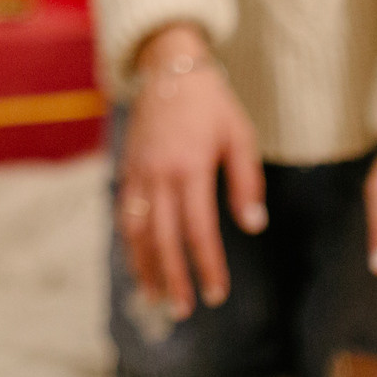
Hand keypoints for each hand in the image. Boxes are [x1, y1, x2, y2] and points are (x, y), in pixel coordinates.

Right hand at [115, 22, 266, 320]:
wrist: (169, 65)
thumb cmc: (212, 101)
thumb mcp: (240, 135)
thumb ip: (247, 181)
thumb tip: (253, 225)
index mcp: (190, 168)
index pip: (198, 230)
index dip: (207, 265)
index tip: (216, 294)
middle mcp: (158, 174)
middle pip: (161, 238)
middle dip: (172, 276)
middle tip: (182, 310)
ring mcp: (137, 171)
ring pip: (134, 229)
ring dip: (143, 266)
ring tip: (153, 296)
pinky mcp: (127, 166)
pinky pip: (123, 211)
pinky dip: (128, 241)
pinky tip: (137, 260)